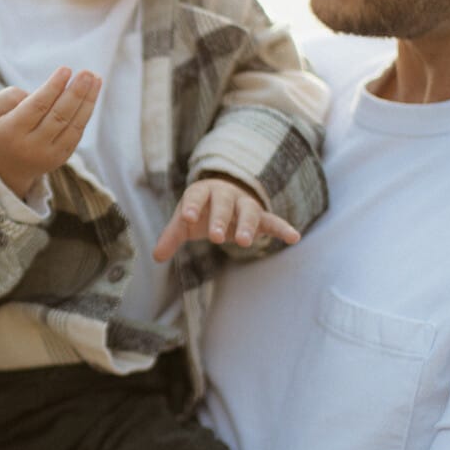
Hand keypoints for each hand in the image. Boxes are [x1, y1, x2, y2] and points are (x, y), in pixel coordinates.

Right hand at [0, 66, 99, 197]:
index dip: (53, 87)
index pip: (37, 106)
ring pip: (72, 126)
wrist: (4, 167)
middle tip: (87, 73)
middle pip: (59, 116)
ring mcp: (48, 154)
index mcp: (11, 132)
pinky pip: (76, 134)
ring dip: (87, 101)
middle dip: (75, 93)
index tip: (66, 69)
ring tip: (96, 79)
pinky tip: (91, 96)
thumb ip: (8, 97)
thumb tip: (37, 92)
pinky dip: (85, 114)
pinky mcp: (60, 158)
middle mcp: (31, 146)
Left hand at [153, 174, 300, 262]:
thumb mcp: (184, 221)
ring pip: (248, 211)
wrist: (224, 196)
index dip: (191, 206)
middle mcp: (226, 195)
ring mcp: (244, 205)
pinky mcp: (260, 217)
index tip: (185, 218)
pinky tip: (294, 237)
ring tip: (244, 243)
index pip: (196, 196)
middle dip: (219, 219)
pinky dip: (282, 228)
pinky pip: (272, 221)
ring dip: (246, 225)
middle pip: (224, 205)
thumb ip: (172, 236)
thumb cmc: (201, 210)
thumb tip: (156, 257)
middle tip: (215, 238)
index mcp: (203, 192)